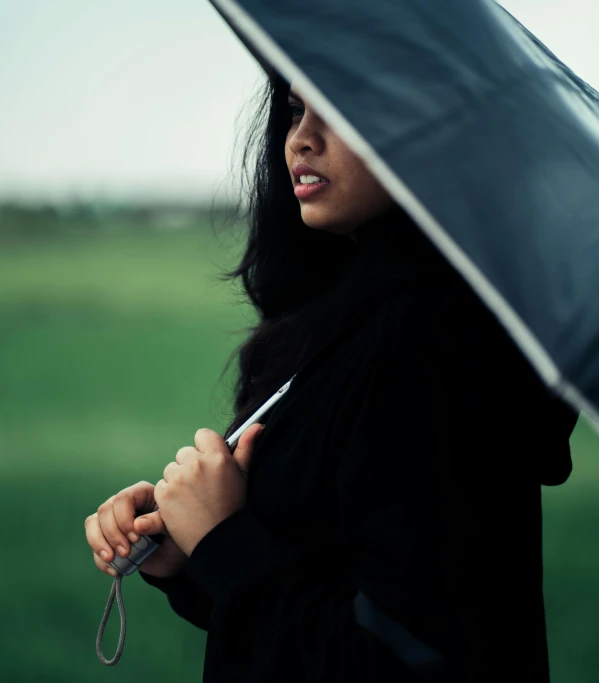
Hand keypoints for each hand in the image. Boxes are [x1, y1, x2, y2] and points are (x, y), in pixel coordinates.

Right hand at [85, 480, 187, 578]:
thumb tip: (137, 525)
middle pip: (105, 510)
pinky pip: (94, 544)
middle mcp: (123, 504)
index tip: (135, 538)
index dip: (124, 519)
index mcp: (142, 493)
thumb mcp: (172, 527)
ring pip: (93, 524)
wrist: (174, 555)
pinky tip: (114, 570)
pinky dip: (100, 559)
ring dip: (99, 543)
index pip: (122, 499)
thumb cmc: (176, 532)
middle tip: (126, 552)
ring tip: (113, 559)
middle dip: (112, 534)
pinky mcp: (107, 538)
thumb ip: (157, 522)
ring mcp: (113, 520)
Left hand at [145, 423, 264, 556]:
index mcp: (218, 457)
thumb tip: (257, 425)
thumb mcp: (243, 475)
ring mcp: (178, 479)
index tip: (209, 464)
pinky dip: (168, 495)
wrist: (219, 541)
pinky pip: (161, 485)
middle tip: (202, 487)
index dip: (204, 448)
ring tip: (193, 499)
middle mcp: (197, 464)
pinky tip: (182, 507)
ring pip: (171, 469)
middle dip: (191, 466)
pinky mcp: (164, 494)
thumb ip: (246, 447)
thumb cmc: (234, 507)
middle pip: (185, 453)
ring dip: (178, 480)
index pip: (202, 435)